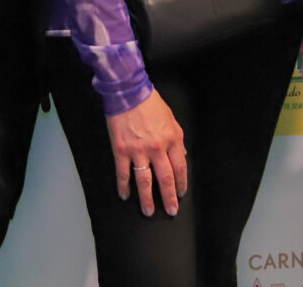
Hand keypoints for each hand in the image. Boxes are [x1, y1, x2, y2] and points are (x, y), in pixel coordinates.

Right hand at [105, 90, 185, 216]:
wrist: (128, 91)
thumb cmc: (150, 102)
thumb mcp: (171, 118)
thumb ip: (177, 139)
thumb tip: (181, 157)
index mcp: (172, 139)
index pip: (180, 168)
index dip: (181, 183)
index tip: (180, 194)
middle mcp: (157, 148)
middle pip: (165, 178)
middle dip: (169, 197)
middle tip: (170, 211)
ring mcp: (138, 150)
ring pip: (144, 180)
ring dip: (147, 198)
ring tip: (148, 211)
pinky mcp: (121, 150)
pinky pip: (123, 173)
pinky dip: (123, 186)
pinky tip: (124, 195)